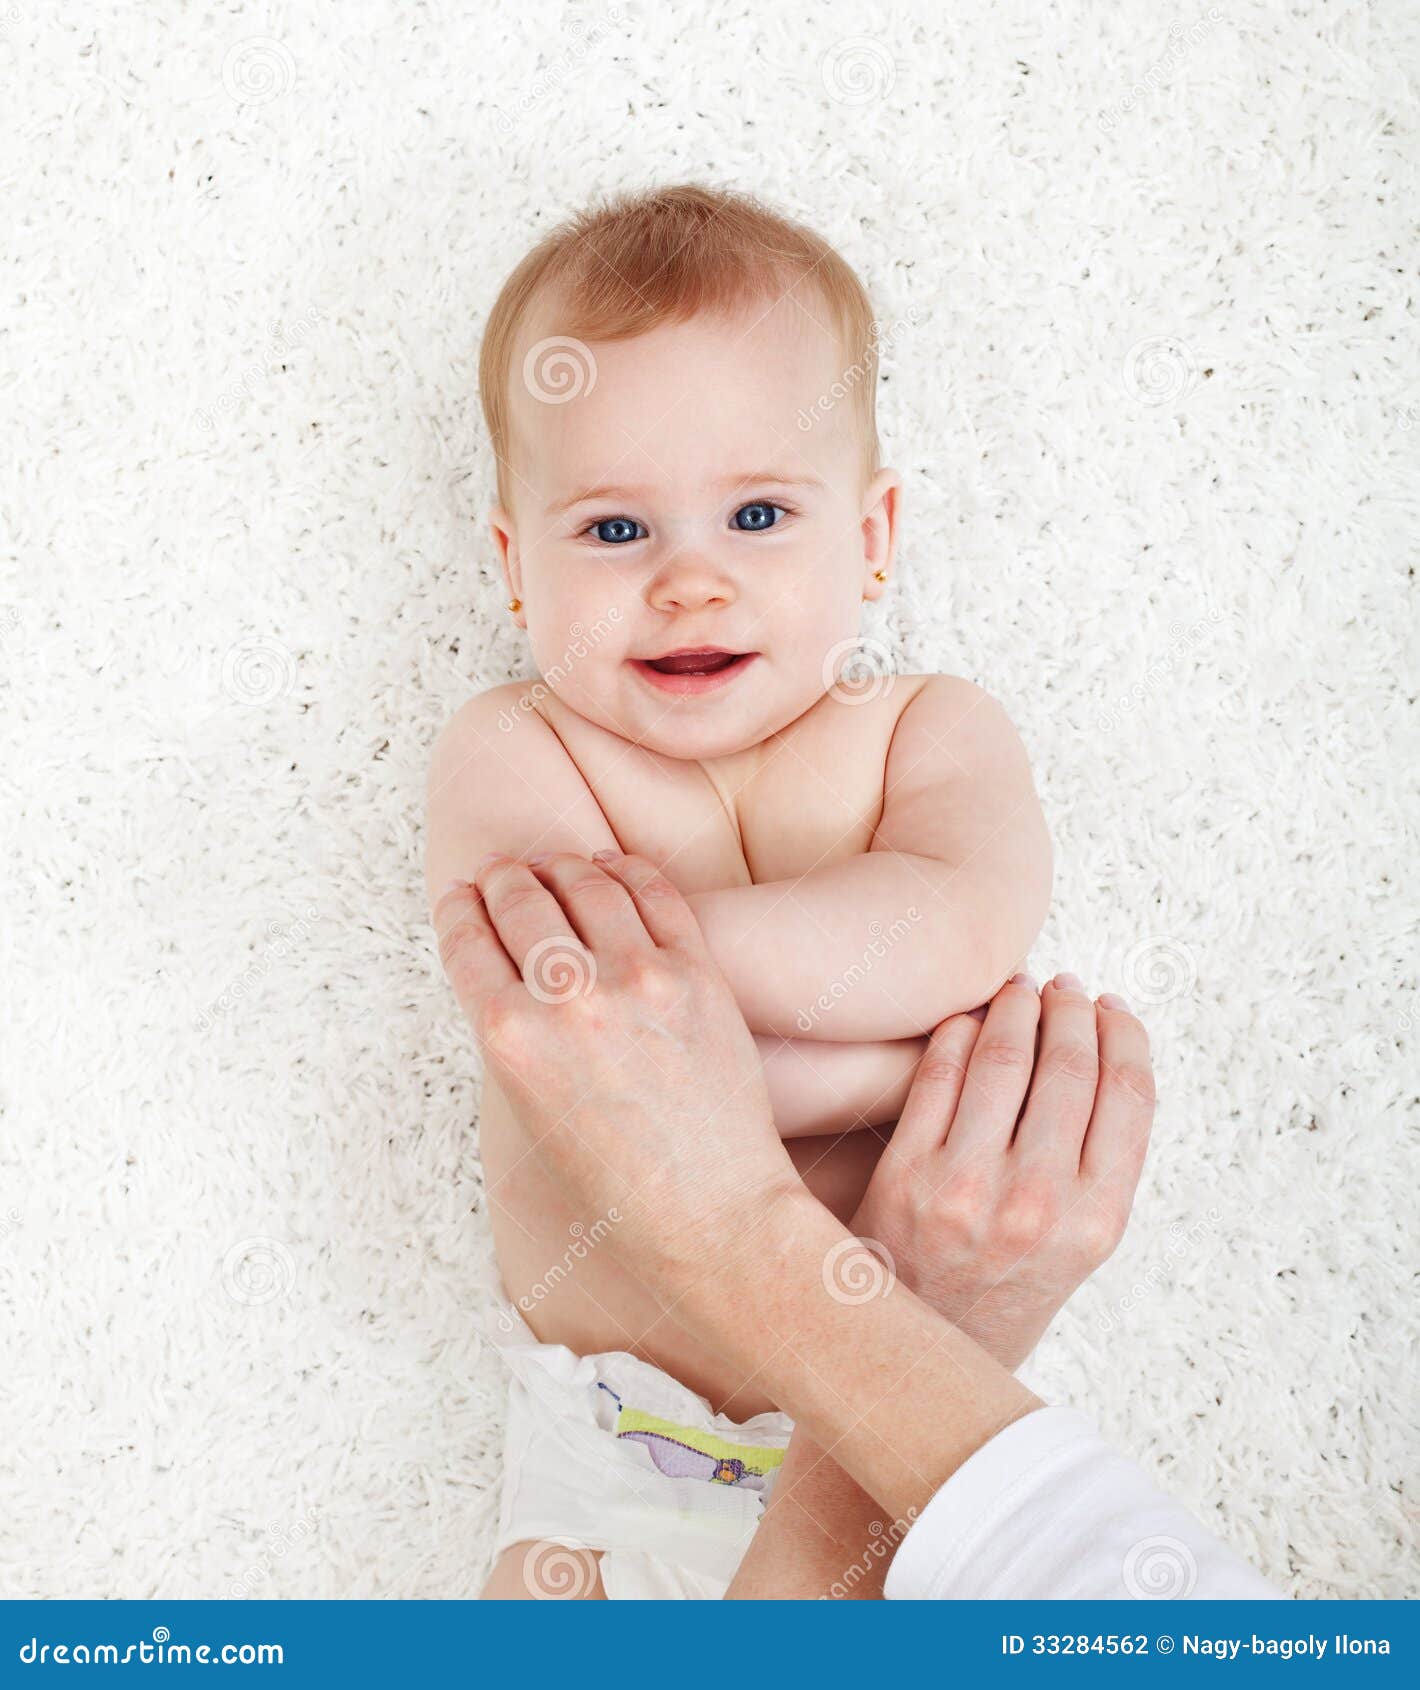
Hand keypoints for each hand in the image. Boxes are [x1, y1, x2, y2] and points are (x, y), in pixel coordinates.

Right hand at [434, 849, 800, 1288]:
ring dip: (562, 865)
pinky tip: (612, 867)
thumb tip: (507, 966)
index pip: (467, 941)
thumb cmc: (615, 1184)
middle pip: (520, 901)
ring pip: (586, 883)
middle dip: (504, 878)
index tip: (461, 894)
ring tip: (556, 864)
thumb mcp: (529, 1113)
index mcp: (510, 1040)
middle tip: (504, 872)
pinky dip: (625, 871)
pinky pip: (654, 895)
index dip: (459, 907)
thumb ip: (514, 1036)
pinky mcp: (696, 973)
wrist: (711, 1215)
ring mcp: (637, 979)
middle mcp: (567, 1000)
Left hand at [851, 973, 1154, 1368]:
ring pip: (1005, 1058)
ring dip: (1015, 1007)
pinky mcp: (906, 1175)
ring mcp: (967, 1187)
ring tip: (1019, 991)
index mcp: (1096, 1223)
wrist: (917, 1357)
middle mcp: (1037, 1205)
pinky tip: (967, 1021)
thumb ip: (1097, 1167)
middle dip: (1070, 1010)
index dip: (1124, 1034)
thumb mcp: (1078, 1249)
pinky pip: (939, 1075)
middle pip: (1070, 1066)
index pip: (1129, 1095)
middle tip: (1063, 988)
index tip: (1112, 1007)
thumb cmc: (1002, 1291)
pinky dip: (958, 1033)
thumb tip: (1104, 1054)